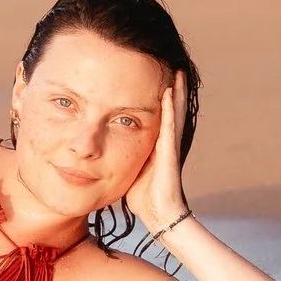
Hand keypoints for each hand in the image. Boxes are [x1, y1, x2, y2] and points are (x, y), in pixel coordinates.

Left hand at [135, 69, 190, 233]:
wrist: (158, 215)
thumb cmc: (143, 196)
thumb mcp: (130, 169)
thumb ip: (123, 156)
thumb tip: (103, 149)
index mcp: (157, 144)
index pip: (160, 114)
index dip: (162, 97)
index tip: (158, 76)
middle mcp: (167, 142)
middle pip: (172, 109)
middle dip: (173, 88)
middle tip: (174, 66)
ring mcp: (170, 146)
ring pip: (175, 113)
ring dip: (176, 92)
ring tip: (177, 72)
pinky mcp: (170, 153)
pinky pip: (169, 127)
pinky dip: (170, 109)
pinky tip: (169, 93)